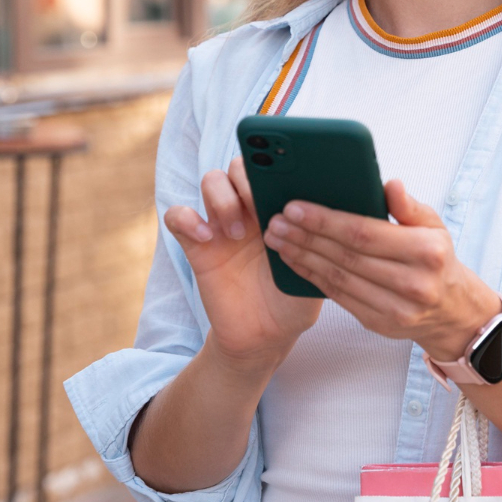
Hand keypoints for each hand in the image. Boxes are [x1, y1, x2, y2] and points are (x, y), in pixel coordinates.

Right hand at [163, 157, 321, 370]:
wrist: (264, 337)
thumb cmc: (294, 300)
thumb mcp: (316, 273)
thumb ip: (319, 244)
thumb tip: (325, 212)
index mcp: (280, 208)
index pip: (273, 167)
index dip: (274, 163)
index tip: (283, 177)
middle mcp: (251, 210)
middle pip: (239, 165)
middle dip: (247, 177)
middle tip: (259, 206)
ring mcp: (221, 225)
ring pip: (211, 181)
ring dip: (223, 199)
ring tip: (237, 233)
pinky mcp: (197, 245)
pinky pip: (177, 216)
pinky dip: (186, 219)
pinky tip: (206, 238)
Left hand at [261, 180, 501, 360]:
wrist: (451, 309)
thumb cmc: (435, 258)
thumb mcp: (432, 225)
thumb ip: (407, 206)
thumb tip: (390, 184)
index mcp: (426, 251)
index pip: (364, 232)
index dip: (325, 221)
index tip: (295, 207)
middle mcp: (413, 282)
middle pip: (346, 256)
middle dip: (305, 237)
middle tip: (276, 221)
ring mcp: (396, 308)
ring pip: (337, 278)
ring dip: (301, 257)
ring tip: (277, 238)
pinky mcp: (379, 323)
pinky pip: (338, 297)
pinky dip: (312, 277)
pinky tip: (294, 261)